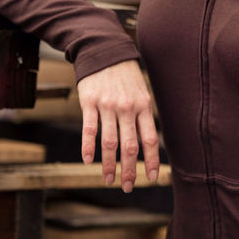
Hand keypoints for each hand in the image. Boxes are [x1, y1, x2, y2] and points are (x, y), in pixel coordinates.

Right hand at [76, 59, 159, 191]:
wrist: (104, 51)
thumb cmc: (125, 75)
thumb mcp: (141, 92)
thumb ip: (143, 115)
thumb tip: (147, 143)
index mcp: (143, 106)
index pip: (149, 139)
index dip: (151, 161)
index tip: (150, 178)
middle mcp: (127, 108)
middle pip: (129, 146)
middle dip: (129, 170)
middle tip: (127, 187)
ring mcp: (107, 106)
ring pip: (109, 142)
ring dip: (109, 165)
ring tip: (108, 180)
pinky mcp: (89, 102)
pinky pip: (89, 129)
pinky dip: (88, 147)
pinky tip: (88, 161)